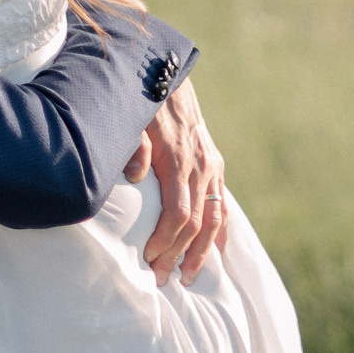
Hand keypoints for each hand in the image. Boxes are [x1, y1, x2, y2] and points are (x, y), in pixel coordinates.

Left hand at [123, 82, 226, 286]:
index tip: (149, 259)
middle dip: (180, 255)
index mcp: (180, 160)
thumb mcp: (130, 120)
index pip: (179, 215)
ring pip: (214, 219)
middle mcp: (202, 166)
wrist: (164, 73)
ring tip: (189, 276)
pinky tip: (217, 252)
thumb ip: (132, 146)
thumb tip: (135, 174)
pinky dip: (220, 231)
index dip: (166, 242)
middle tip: (162, 280)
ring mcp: (212, 166)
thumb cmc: (141, 102)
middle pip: (197, 224)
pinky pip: (222, 204)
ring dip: (202, 251)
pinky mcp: (215, 164)